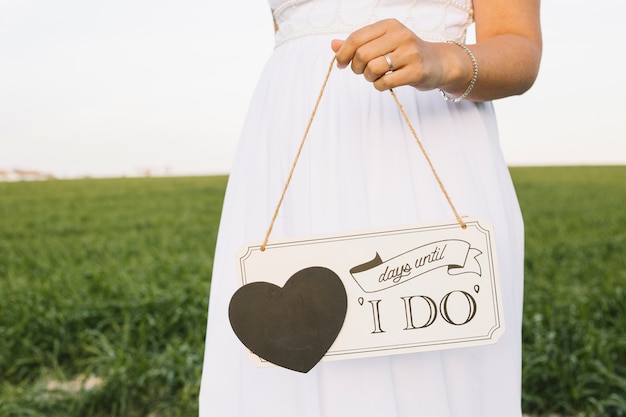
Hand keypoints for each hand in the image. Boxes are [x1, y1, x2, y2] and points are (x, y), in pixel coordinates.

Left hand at [331, 19, 454, 91]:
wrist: (439, 63)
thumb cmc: (406, 53)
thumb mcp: (383, 42)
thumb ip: (359, 44)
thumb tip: (333, 45)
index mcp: (389, 25)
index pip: (356, 38)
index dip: (343, 54)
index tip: (341, 64)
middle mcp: (400, 36)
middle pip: (362, 55)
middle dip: (357, 68)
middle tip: (363, 72)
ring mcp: (410, 53)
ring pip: (373, 69)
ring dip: (369, 78)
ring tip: (376, 77)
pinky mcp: (416, 71)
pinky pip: (385, 83)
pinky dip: (380, 86)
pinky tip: (386, 82)